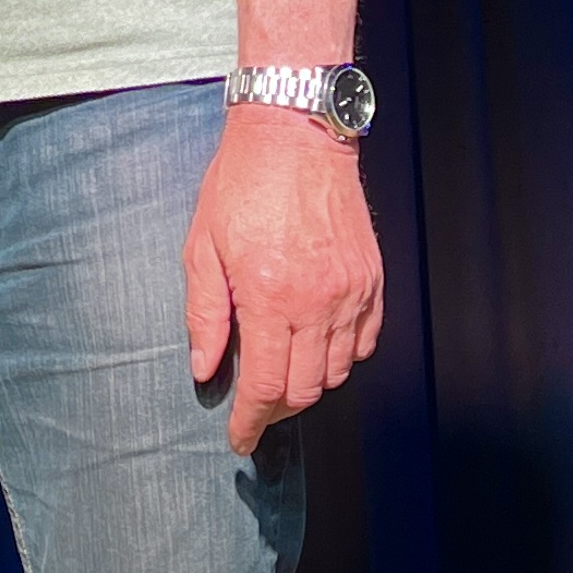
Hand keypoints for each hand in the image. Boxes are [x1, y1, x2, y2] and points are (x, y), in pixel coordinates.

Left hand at [182, 105, 383, 454]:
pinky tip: (315, 347)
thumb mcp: (201, 246)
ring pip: (337, 371)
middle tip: (254, 410)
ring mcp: (352, 291)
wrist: (294, 134)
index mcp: (269, 295)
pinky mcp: (372, 279)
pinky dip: (341, 358)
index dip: (251, 422)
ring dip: (307, 385)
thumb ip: (205, 315)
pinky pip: (364, 342)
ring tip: (281, 375)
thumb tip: (205, 368)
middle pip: (305, 389)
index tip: (239, 439)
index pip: (267, 386)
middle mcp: (318, 300)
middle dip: (277, 410)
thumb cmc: (241, 183)